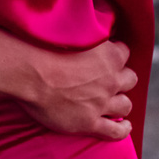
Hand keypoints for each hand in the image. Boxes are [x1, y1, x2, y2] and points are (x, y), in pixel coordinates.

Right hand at [19, 39, 135, 140]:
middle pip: (130, 80)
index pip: (124, 52)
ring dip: (120, 102)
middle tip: (109, 79)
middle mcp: (111, 80)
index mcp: (109, 55)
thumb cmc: (43, 47)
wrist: (28, 73)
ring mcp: (101, 103)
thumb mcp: (70, 30)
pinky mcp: (89, 123)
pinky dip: (122, 129)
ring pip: (125, 105)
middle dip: (121, 79)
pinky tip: (124, 126)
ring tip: (114, 102)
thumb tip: (85, 28)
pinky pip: (115, 131)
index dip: (115, 54)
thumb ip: (85, 31)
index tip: (106, 55)